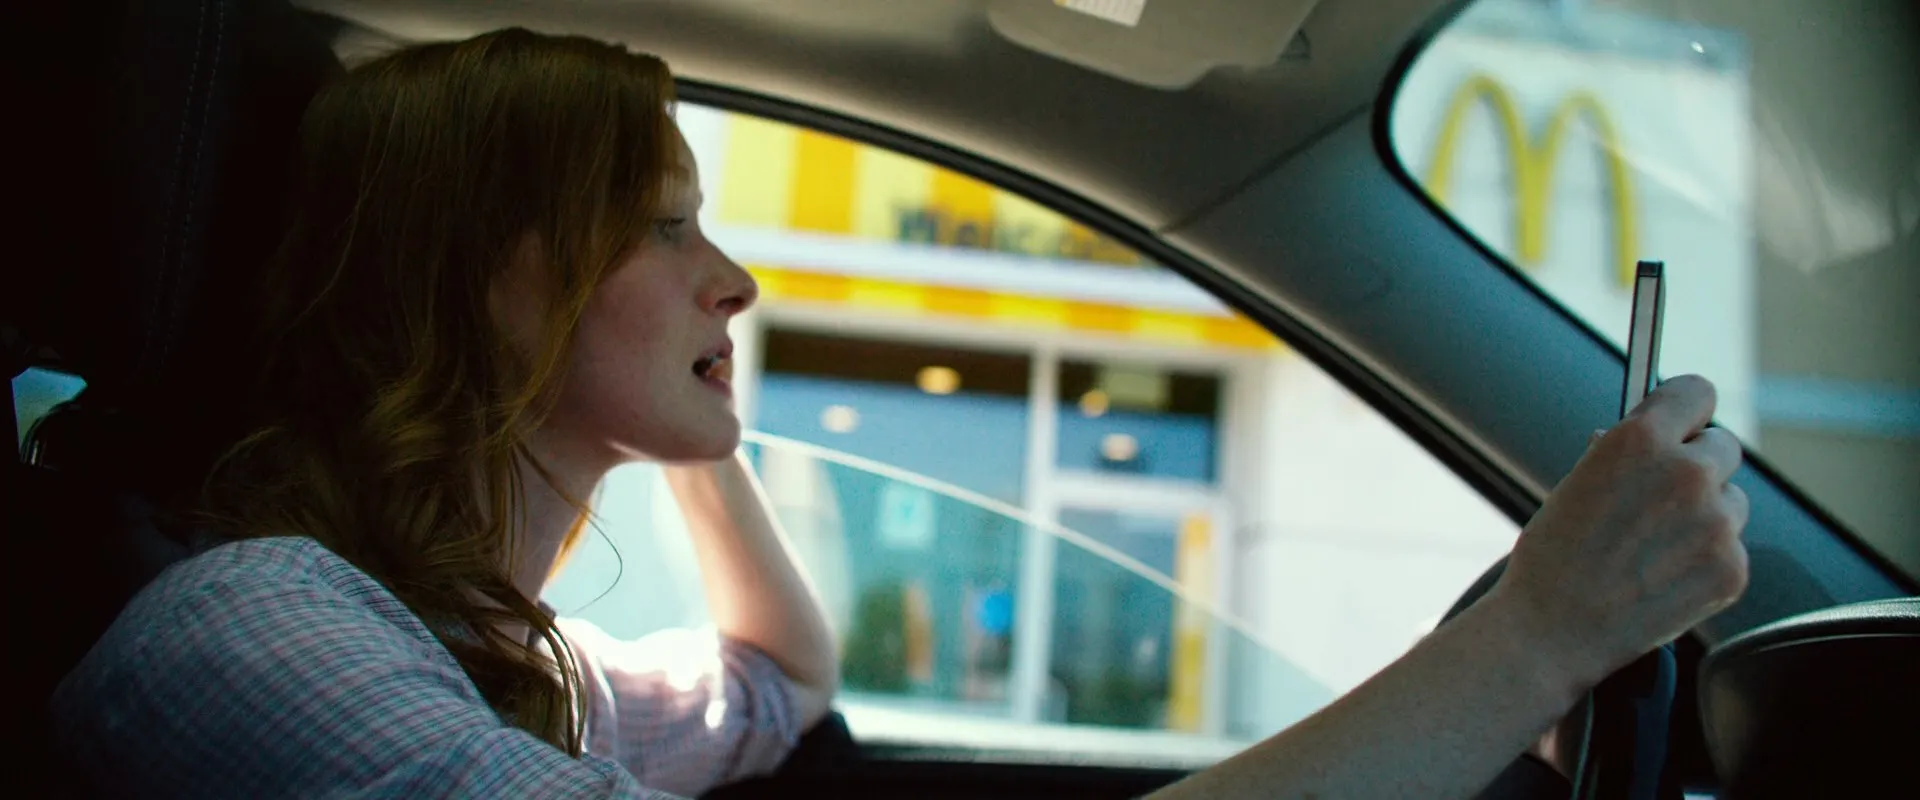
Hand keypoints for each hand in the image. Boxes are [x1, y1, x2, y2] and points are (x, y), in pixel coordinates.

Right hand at [1489, 375, 1749, 690]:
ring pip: (1731, 501)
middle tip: (1663, 497)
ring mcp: (1716, 523)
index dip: (1686, 410)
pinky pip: (1732, 549)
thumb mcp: (1578, 485)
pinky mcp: (1732, 569)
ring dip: (1706, 516)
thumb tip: (1661, 443)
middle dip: (1697, 465)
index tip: (1681, 424)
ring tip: (1655, 550)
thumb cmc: (1552, 558)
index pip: (1696, 392)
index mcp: (1639, 440)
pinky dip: (1707, 562)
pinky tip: (1664, 580)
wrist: (1550, 631)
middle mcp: (1686, 472)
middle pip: (1722, 446)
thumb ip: (1626, 457)